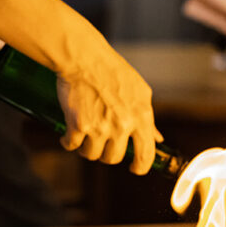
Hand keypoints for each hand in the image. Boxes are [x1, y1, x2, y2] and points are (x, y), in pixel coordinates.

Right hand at [56, 47, 161, 174]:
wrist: (84, 58)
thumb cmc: (113, 71)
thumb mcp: (140, 92)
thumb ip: (148, 118)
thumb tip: (157, 139)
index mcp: (141, 117)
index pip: (146, 155)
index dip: (139, 167)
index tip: (133, 168)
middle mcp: (123, 125)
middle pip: (114, 158)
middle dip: (106, 153)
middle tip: (101, 141)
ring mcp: (100, 127)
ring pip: (92, 154)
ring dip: (86, 148)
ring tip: (85, 135)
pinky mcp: (78, 125)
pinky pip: (71, 145)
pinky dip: (67, 142)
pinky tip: (68, 134)